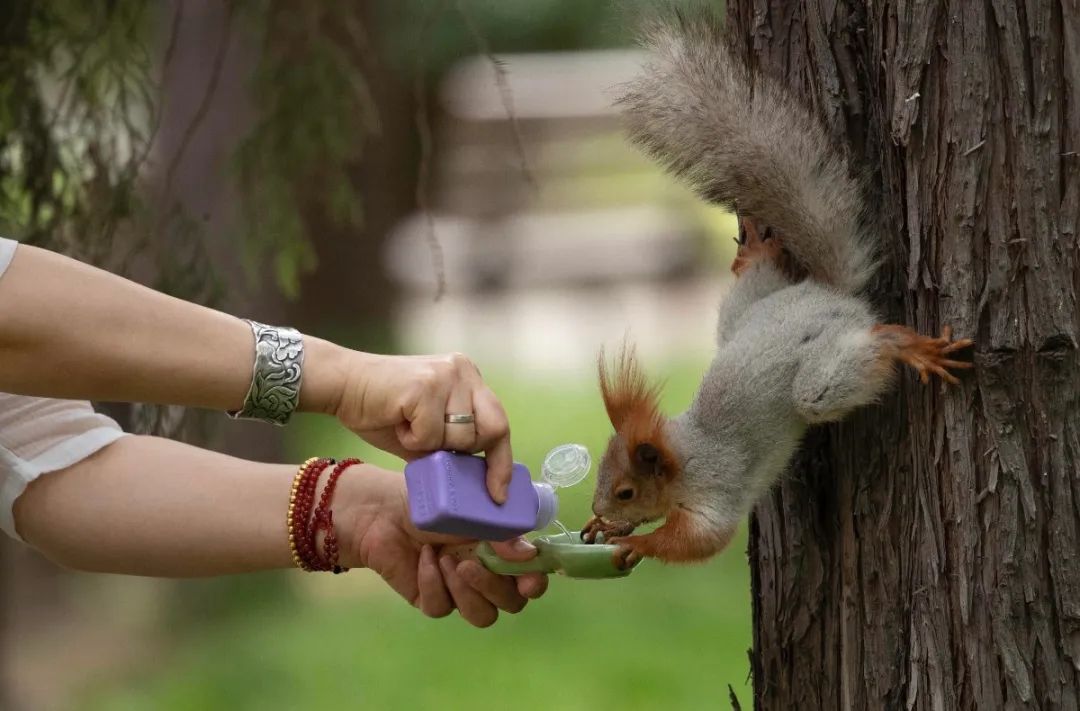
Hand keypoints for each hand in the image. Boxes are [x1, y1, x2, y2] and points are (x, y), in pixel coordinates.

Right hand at [332, 352, 512, 502]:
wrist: (343, 384)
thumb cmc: (384, 411)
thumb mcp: (427, 431)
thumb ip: (452, 446)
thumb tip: (475, 483)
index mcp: (468, 378)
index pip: (499, 422)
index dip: (501, 461)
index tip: (499, 494)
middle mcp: (463, 371)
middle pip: (493, 428)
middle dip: (467, 452)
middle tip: (437, 452)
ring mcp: (446, 375)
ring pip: (460, 437)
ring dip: (431, 445)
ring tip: (408, 427)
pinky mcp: (426, 385)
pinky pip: (431, 435)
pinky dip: (412, 440)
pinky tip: (398, 422)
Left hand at [335, 464, 547, 627]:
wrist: (388, 510)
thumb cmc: (435, 503)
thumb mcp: (473, 512)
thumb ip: (503, 534)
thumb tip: (529, 554)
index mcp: (503, 553)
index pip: (531, 580)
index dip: (534, 584)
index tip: (527, 579)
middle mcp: (487, 576)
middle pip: (511, 604)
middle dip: (494, 587)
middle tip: (470, 565)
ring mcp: (460, 592)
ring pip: (481, 616)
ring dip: (465, 591)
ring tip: (446, 560)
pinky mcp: (432, 600)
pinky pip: (441, 608)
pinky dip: (432, 582)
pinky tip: (424, 558)